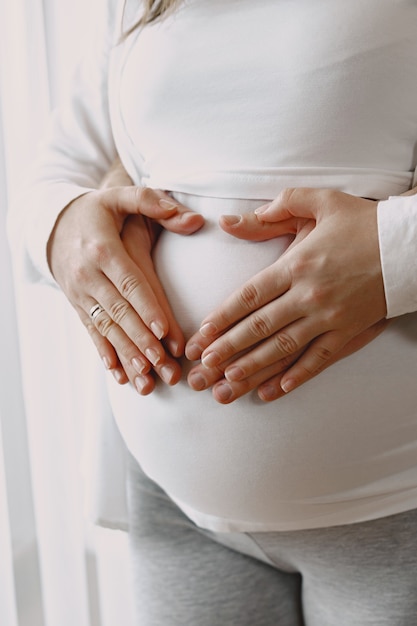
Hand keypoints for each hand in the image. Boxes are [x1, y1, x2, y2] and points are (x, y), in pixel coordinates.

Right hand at [48, 181, 203, 393]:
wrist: (52, 222)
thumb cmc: (97, 210)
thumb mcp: (121, 197)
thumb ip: (155, 203)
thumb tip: (194, 220)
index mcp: (103, 248)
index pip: (129, 283)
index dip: (147, 308)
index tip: (163, 332)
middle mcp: (88, 274)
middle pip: (119, 312)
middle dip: (142, 341)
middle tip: (164, 364)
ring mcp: (80, 293)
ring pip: (106, 329)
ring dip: (126, 355)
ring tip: (147, 379)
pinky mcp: (77, 305)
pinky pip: (91, 333)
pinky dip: (105, 355)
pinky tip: (119, 375)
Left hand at [186, 188, 387, 402]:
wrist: (410, 244)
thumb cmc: (364, 221)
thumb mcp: (321, 201)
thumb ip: (277, 206)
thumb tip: (232, 219)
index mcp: (297, 264)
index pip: (250, 295)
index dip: (223, 316)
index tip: (202, 334)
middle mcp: (309, 294)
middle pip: (260, 326)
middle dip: (227, 349)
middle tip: (203, 367)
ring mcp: (330, 316)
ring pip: (285, 347)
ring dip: (254, 367)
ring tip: (228, 382)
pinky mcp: (350, 330)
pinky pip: (321, 358)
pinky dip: (299, 375)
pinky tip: (278, 389)